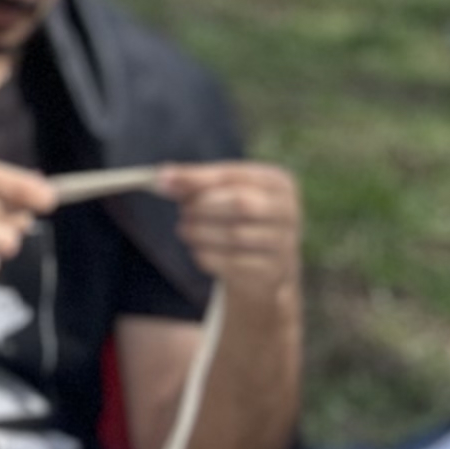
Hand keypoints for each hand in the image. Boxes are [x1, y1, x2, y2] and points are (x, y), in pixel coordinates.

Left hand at [162, 161, 303, 303]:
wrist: (263, 267)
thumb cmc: (236, 218)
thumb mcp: (221, 194)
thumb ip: (193, 182)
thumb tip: (162, 178)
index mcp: (278, 183)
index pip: (234, 175)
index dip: (196, 177)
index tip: (161, 181)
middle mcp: (288, 212)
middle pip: (240, 204)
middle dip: (202, 207)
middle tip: (183, 212)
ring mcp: (284, 245)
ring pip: (234, 235)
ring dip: (199, 232)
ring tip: (186, 229)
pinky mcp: (272, 273)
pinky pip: (230, 263)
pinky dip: (206, 255)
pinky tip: (200, 250)